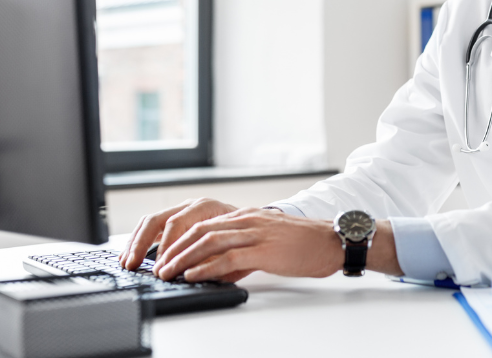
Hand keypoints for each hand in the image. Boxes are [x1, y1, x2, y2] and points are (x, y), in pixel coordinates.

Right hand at [119, 198, 238, 269]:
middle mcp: (191, 206)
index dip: (166, 247)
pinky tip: (130, 257)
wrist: (254, 229)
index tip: (160, 268)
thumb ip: (217, 259)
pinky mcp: (173, 221)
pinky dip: (138, 242)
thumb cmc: (244, 240)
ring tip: (126, 263)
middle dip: (142, 244)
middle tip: (133, 265)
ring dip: (135, 243)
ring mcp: (181, 211)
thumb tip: (196, 273)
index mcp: (207, 208)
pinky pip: (150, 227)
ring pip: (150, 222)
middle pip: (159, 220)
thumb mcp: (235, 249)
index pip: (178, 224)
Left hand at [152, 207, 342, 281]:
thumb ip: (244, 253)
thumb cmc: (305, 245)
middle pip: (200, 230)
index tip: (165, 256)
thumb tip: (222, 271)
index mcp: (247, 217)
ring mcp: (255, 233)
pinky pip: (228, 257)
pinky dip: (207, 267)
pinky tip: (194, 275)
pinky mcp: (264, 249)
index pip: (204, 225)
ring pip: (209, 241)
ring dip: (183, 258)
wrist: (332, 241)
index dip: (180, 241)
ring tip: (168, 272)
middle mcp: (248, 220)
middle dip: (175, 249)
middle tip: (158, 265)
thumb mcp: (268, 244)